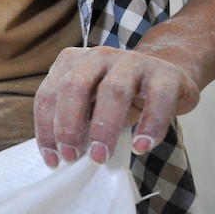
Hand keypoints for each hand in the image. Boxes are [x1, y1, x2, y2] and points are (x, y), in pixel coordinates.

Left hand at [34, 46, 199, 166]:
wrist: (168, 74)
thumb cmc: (122, 95)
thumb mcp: (92, 102)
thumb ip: (77, 118)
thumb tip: (62, 154)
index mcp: (72, 62)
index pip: (49, 94)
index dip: (46, 127)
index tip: (52, 159)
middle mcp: (98, 57)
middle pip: (75, 86)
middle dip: (68, 125)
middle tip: (71, 157)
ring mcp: (132, 62)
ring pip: (113, 91)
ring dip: (103, 128)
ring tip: (100, 157)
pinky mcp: (165, 74)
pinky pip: (158, 98)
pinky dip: (149, 125)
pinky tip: (141, 147)